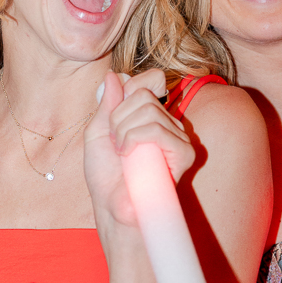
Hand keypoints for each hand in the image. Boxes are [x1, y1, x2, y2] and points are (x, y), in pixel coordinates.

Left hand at [84, 71, 195, 227]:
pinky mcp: (184, 153)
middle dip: (118, 117)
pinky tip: (129, 157)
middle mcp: (169, 124)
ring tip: (122, 154)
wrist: (112, 206)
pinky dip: (134, 139)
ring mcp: (179, 138)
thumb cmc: (106, 176)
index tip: (113, 115)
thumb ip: (107, 104)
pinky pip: (156, 129)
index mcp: (151, 116)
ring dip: (123, 132)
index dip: (130, 88)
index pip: (152, 79)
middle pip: (144, 93)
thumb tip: (115, 75)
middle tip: (115, 142)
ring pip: (148, 110)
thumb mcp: (97, 132)